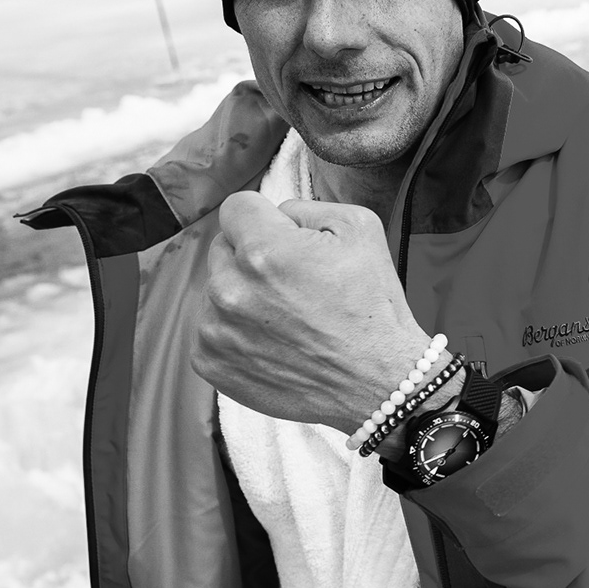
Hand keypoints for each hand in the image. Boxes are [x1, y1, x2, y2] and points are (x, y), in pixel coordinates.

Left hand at [193, 191, 433, 434]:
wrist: (378, 381)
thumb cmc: (373, 306)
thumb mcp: (361, 228)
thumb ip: (306, 206)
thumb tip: (276, 213)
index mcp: (264, 251)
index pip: (236, 207)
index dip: (264, 217)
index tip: (284, 236)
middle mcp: (230, 289)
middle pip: (223, 247)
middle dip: (253, 255)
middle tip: (294, 282)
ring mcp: (215, 330)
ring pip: (216, 288)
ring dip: (243, 294)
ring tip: (286, 316)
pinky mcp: (210, 362)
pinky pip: (210, 328)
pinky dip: (236, 331)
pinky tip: (273, 340)